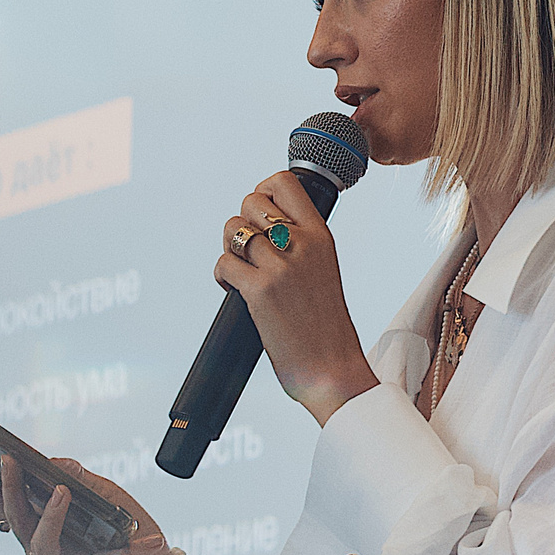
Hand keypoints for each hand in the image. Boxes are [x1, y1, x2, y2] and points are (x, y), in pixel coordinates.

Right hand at [0, 446, 183, 554]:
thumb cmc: (134, 535)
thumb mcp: (110, 498)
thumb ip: (82, 480)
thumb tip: (50, 462)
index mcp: (40, 523)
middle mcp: (40, 549)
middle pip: (7, 517)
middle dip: (2, 487)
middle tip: (5, 458)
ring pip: (37, 544)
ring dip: (48, 516)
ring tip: (63, 492)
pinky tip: (118, 553)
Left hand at [218, 171, 378, 424]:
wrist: (332, 370)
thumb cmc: (326, 328)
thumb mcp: (324, 271)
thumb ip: (301, 246)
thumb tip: (265, 229)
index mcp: (321, 237)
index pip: (284, 183)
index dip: (263, 192)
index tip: (261, 215)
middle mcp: (302, 245)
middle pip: (250, 202)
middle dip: (241, 224)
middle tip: (248, 252)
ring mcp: (281, 267)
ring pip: (233, 230)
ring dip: (229, 250)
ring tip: (242, 272)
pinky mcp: (260, 291)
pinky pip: (224, 263)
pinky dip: (222, 277)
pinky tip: (235, 291)